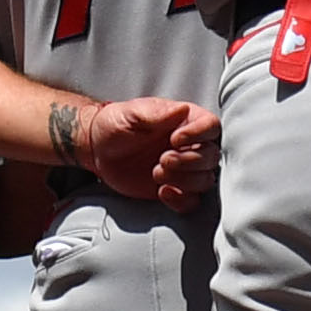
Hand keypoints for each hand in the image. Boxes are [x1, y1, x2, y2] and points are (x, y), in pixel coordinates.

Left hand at [73, 95, 218, 207]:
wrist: (98, 148)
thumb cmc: (116, 124)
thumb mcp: (132, 113)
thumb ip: (157, 112)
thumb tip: (182, 109)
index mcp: (185, 121)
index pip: (212, 126)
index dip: (199, 135)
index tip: (175, 139)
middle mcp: (190, 145)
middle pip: (212, 156)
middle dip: (188, 162)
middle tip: (162, 160)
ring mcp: (184, 169)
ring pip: (205, 180)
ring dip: (184, 181)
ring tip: (157, 173)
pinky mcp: (174, 189)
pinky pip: (191, 201)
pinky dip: (181, 200)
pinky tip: (162, 192)